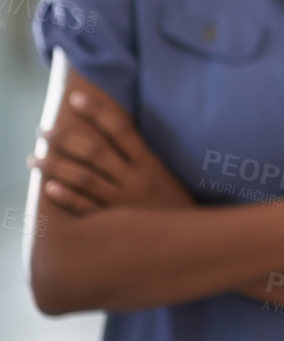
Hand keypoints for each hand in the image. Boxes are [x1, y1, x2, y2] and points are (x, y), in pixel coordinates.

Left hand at [27, 90, 193, 214]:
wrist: (192, 242)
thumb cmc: (175, 207)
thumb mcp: (165, 177)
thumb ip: (142, 158)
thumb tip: (117, 133)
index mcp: (151, 164)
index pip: (121, 129)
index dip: (98, 111)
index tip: (76, 98)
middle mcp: (136, 180)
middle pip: (96, 152)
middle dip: (66, 139)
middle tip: (43, 131)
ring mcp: (124, 203)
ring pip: (84, 179)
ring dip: (55, 167)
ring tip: (33, 159)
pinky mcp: (115, 225)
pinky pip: (86, 209)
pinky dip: (66, 198)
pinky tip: (49, 188)